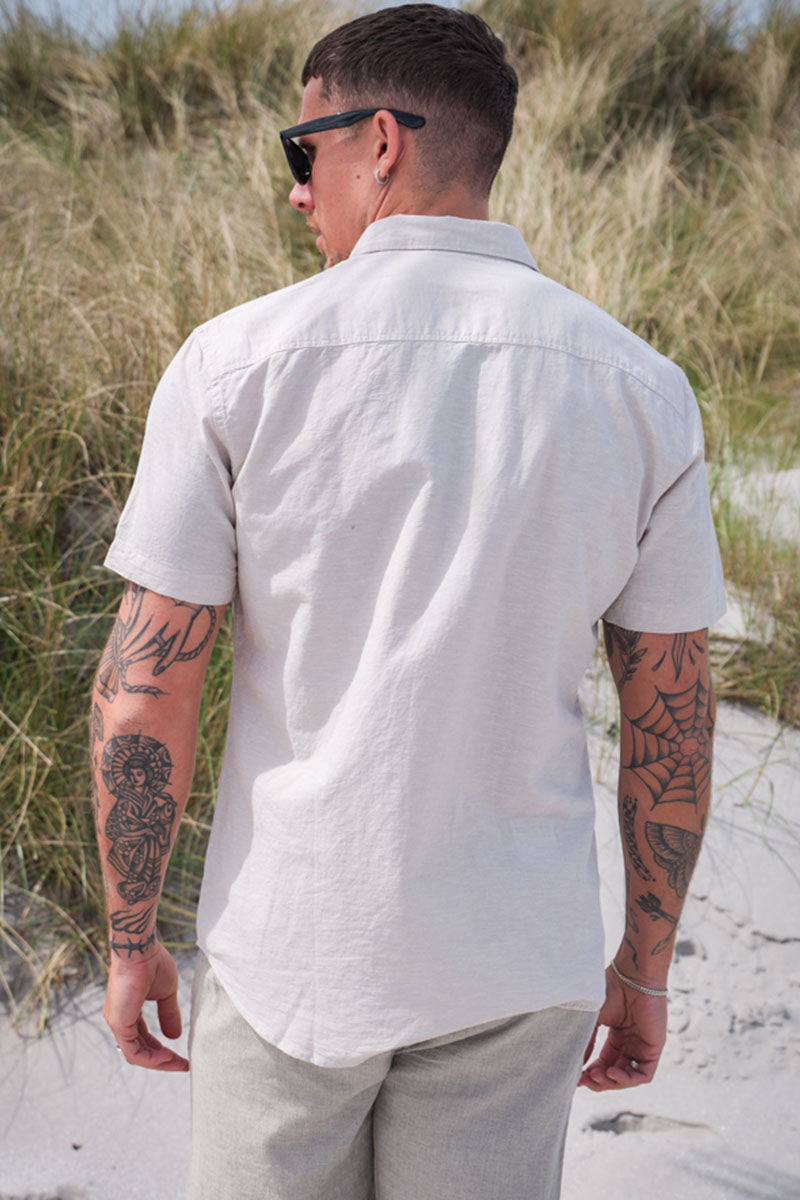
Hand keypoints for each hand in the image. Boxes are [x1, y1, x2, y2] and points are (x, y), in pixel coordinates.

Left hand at [103, 941, 188, 1070]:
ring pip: (136, 1054)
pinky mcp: (119, 1023)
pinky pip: (133, 1051)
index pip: (144, 1039)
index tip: (180, 1056)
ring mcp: (118, 1022)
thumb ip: (168, 1014)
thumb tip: (175, 1036)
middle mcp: (120, 1019)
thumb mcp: (166, 993)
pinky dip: (150, 1059)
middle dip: (162, 1060)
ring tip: (178, 1063)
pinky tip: (167, 1058)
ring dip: (158, 1062)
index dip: (161, 1050)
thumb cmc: (152, 963)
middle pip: (140, 1050)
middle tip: (182, 1065)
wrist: (140, 949)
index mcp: (129, 1012)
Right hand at [578, 963, 666, 1089]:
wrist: (632, 977)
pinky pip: (642, 1074)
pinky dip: (626, 1079)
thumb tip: (575, 1064)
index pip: (603, 1062)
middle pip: (614, 1073)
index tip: (575, 1078)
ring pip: (627, 1077)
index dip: (590, 1073)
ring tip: (596, 1076)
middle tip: (584, 1080)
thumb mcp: (593, 1019)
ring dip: (610, 1082)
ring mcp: (642, 1047)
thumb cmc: (611, 991)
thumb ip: (586, 1042)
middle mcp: (630, 1043)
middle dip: (599, 1080)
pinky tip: (611, 1073)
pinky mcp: (654, 1049)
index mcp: (616, 1036)